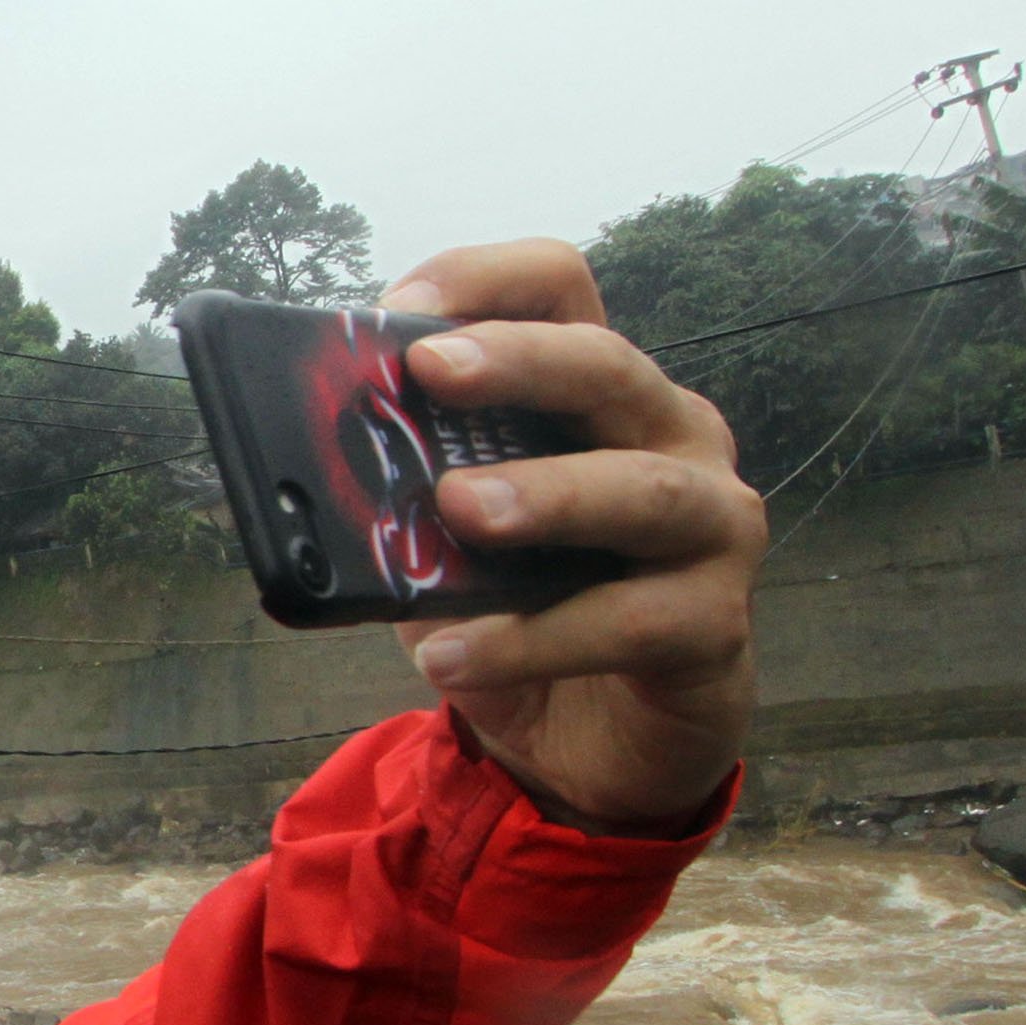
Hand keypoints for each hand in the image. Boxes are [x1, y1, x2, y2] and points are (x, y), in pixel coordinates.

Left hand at [381, 240, 760, 831]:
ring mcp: (712, 526)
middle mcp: (673, 435)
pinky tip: (450, 656)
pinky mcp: (715, 624)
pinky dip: (531, 641)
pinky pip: (629, 622)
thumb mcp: (444, 539)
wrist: (590, 743)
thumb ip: (402, 489)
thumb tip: (310, 461)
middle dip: (517, 361)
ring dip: (545, 494)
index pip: (559, 286)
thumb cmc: (521, 611)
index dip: (481, 280)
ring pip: (640, 489)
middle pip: (607, 363)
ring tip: (457, 510)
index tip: (399, 314)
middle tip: (430, 373)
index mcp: (599, 392)